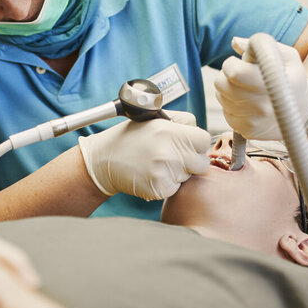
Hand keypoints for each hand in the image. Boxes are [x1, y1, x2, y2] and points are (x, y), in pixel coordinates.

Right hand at [78, 111, 210, 200]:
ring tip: (157, 163)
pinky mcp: (159, 189)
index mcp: (169, 132)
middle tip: (173, 156)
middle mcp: (169, 153)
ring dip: (178, 172)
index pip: (204, 141)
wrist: (104, 160)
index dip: (196, 143)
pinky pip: (176, 188)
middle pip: (201, 163)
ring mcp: (164, 173)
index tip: (187, 144)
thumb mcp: (155, 119)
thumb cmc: (130, 138)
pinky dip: (167, 184)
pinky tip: (152, 174)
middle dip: (191, 160)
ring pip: (188, 177)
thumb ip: (183, 122)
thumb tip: (200, 133)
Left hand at [214, 37, 307, 140]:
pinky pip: (225, 111)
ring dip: (228, 89)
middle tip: (242, 74)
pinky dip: (231, 104)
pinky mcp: (246, 131)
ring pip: (221, 96)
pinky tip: (248, 102)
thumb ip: (261, 45)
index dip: (232, 63)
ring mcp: (253, 122)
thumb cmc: (291, 79)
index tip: (240, 62)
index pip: (234, 72)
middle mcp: (262, 107)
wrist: (304, 114)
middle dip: (227, 74)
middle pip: (221, 84)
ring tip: (247, 88)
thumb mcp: (287, 57)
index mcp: (272, 85)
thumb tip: (234, 42)